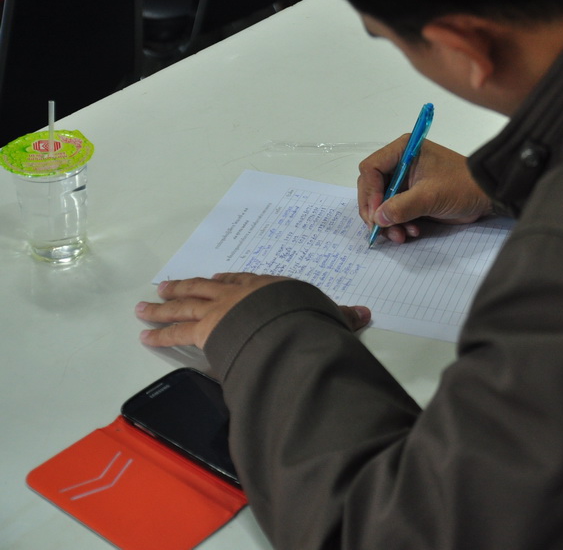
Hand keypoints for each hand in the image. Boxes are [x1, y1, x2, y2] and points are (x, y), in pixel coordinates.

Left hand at [135, 273, 370, 348]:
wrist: (285, 323)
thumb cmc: (305, 317)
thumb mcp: (328, 314)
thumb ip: (342, 316)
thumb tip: (365, 314)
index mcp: (266, 287)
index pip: (241, 281)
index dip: (225, 283)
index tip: (214, 282)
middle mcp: (238, 294)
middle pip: (204, 288)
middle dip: (184, 288)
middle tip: (164, 287)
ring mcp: (218, 310)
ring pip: (184, 304)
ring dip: (162, 306)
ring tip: (144, 307)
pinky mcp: (204, 328)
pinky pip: (176, 331)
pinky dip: (160, 333)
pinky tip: (145, 335)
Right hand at [357, 137, 492, 243]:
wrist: (486, 196)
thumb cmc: (462, 186)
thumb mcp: (430, 196)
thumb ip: (402, 206)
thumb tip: (378, 218)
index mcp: (402, 151)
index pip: (371, 169)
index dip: (370, 192)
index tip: (376, 213)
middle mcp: (400, 163)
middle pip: (372, 188)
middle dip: (377, 211)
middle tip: (381, 230)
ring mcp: (405, 181)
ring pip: (381, 203)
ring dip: (387, 222)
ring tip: (401, 236)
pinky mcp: (411, 197)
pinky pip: (394, 212)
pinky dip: (398, 224)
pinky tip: (411, 232)